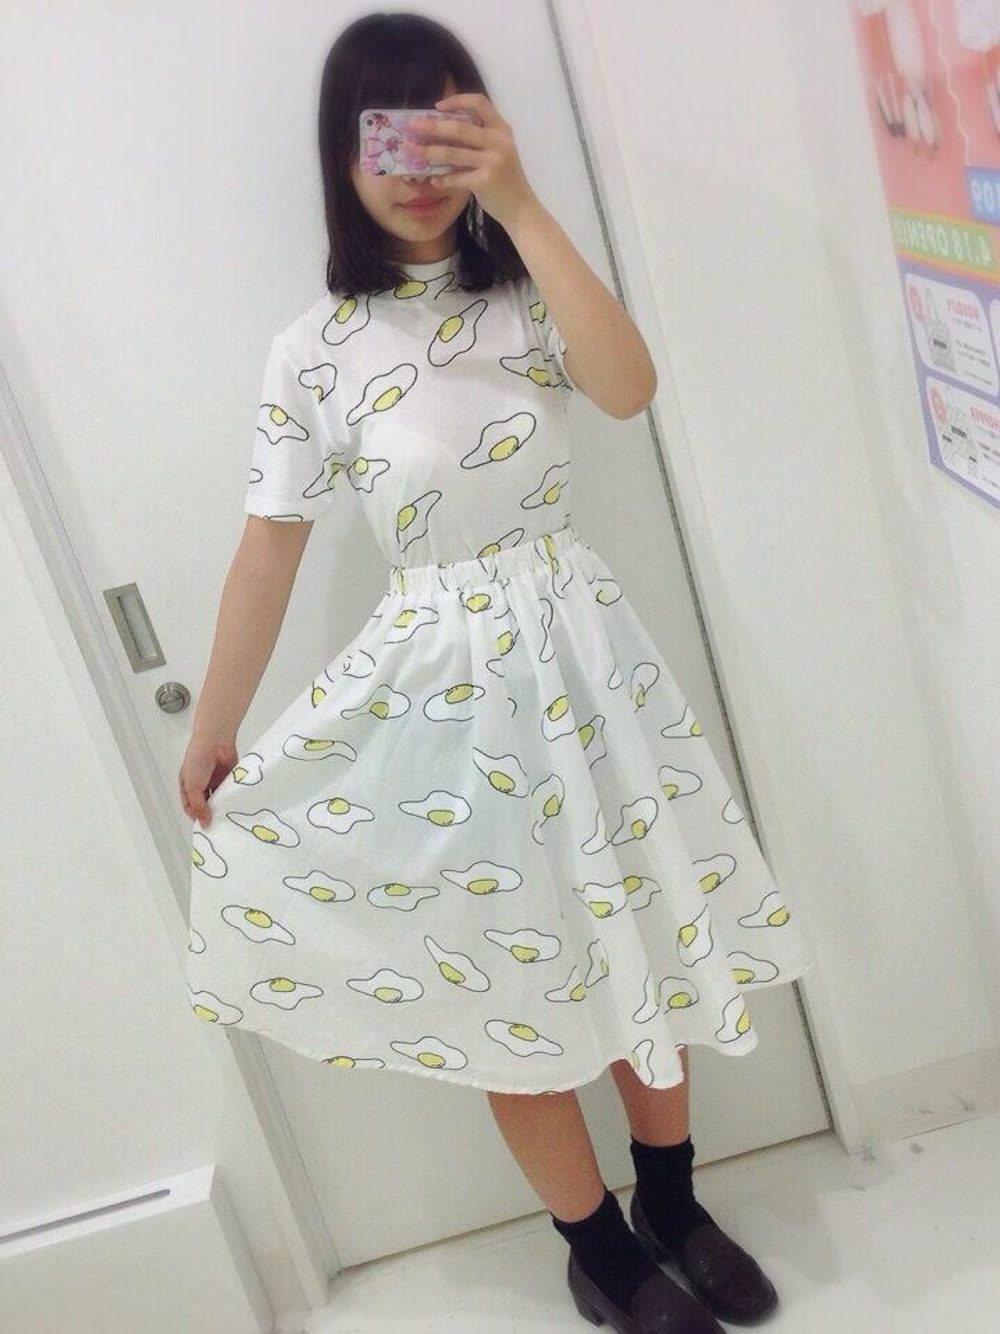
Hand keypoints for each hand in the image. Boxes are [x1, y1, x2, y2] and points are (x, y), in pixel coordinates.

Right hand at [180, 732, 237, 828]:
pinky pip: (229, 792)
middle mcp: (200, 784)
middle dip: (210, 814)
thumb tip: (204, 823)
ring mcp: (214, 781)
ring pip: (218, 799)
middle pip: (205, 804)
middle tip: (219, 827)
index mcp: (187, 785)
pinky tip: (235, 807)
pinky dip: (231, 799)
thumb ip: (198, 806)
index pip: (190, 806)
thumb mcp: (193, 786)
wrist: (216, 741)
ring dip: (222, 807)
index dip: (196, 817)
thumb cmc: (198, 760)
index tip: (205, 827)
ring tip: (228, 819)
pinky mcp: (227, 778)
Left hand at [405, 93, 537, 228]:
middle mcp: (498, 142)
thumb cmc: (505, 179)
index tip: (437, 106)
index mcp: (501, 129)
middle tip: (413, 126)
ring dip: (428, 151)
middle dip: (432, 126)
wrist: (520, 208)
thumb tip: (441, 131)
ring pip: (452, 153)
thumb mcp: (498, 151)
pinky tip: (434, 180)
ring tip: (411, 150)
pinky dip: (442, 179)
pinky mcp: (484, 181)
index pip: (479, 103)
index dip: (457, 101)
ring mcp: (492, 161)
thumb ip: (478, 139)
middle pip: (459, 127)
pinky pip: (455, 177)